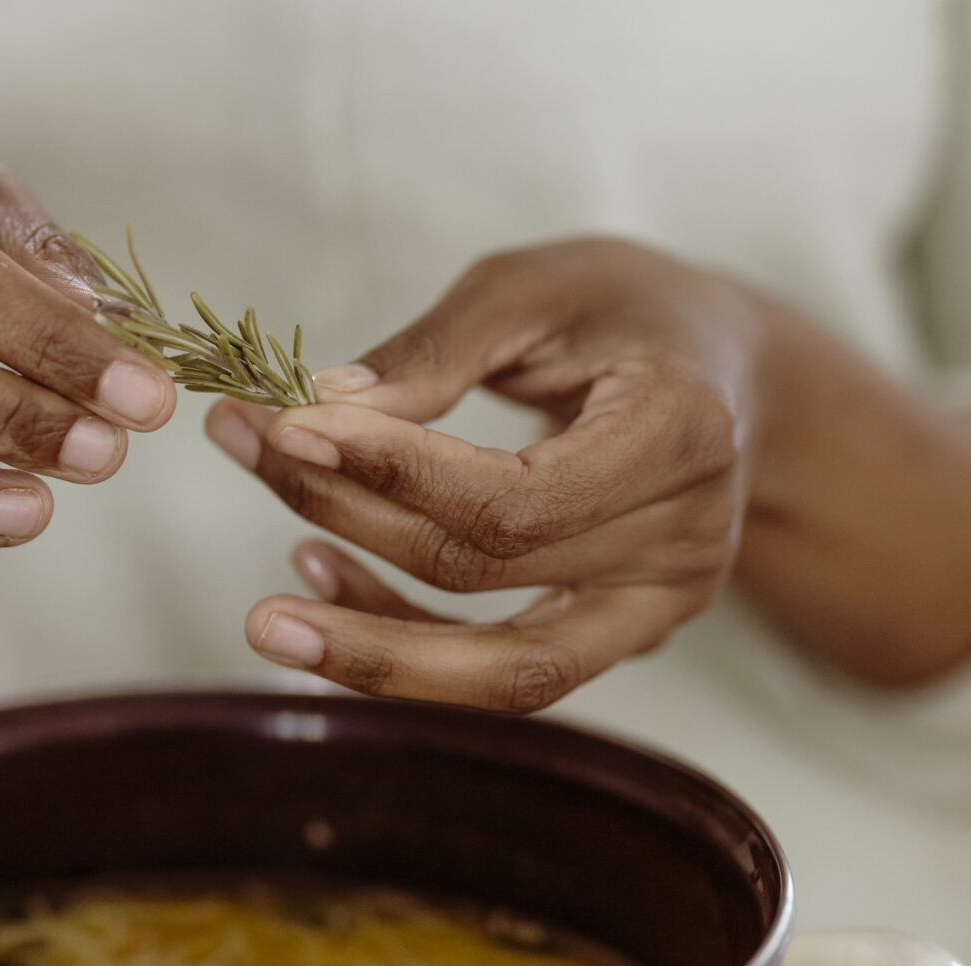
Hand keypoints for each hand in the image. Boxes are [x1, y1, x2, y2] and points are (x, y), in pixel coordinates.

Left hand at [206, 239, 765, 711]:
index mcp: (682, 433)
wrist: (726, 370)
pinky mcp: (625, 637)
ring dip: (370, 644)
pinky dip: (407, 641)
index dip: (394, 474)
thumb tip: (320, 411)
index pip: (516, 497)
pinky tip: (321, 577)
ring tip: (265, 618)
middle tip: (245, 450)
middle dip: (350, 518)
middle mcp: (687, 541)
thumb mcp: (535, 286)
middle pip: (490, 569)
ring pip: (502, 667)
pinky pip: (504, 675)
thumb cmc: (626, 308)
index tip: (288, 424)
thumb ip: (436, 349)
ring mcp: (661, 605)